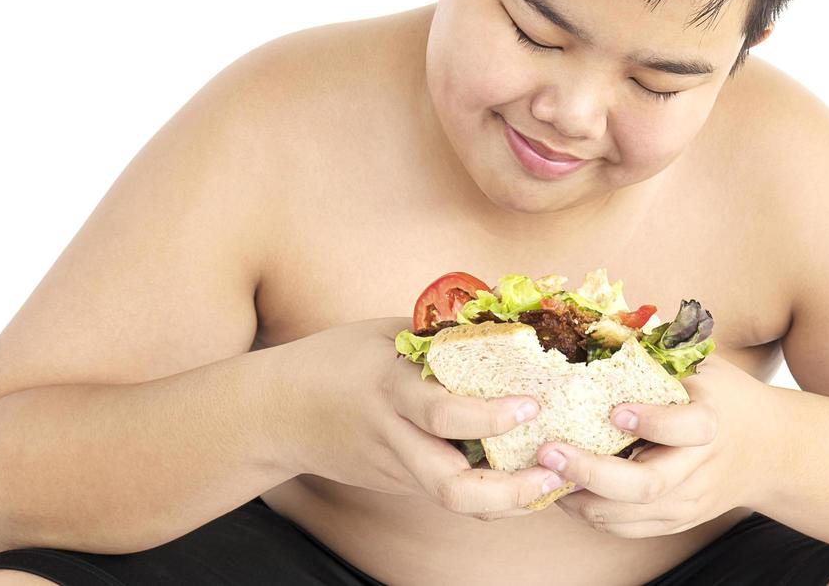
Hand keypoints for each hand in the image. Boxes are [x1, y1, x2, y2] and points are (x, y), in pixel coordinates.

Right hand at [280, 317, 565, 519]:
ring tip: (552, 482)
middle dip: (510, 487)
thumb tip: (501, 325)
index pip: (441, 414)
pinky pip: (450, 494)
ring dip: (510, 500)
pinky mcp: (399, 484)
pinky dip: (491, 493)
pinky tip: (526, 479)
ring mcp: (396, 469)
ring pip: (456, 502)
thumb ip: (435, 338)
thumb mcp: (381, 336)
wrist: (275, 415)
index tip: (531, 403)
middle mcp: (394, 438)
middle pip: (453, 487)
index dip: (490, 415)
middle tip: (554, 465)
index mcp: (388, 390)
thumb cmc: (331, 361)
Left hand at [537, 355, 774, 537]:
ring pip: (629, 515)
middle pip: (647, 486)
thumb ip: (663, 352)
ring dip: (580, 499)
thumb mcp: (705, 368)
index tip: (615, 410)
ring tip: (542, 474)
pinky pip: (627, 528)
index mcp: (712, 423)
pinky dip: (590, 514)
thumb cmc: (725, 398)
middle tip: (550, 452)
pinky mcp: (675, 521)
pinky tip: (562, 491)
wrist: (771, 452)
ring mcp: (688, 502)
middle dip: (592, 472)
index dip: (652, 422)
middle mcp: (700, 468)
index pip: (686, 429)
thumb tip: (604, 321)